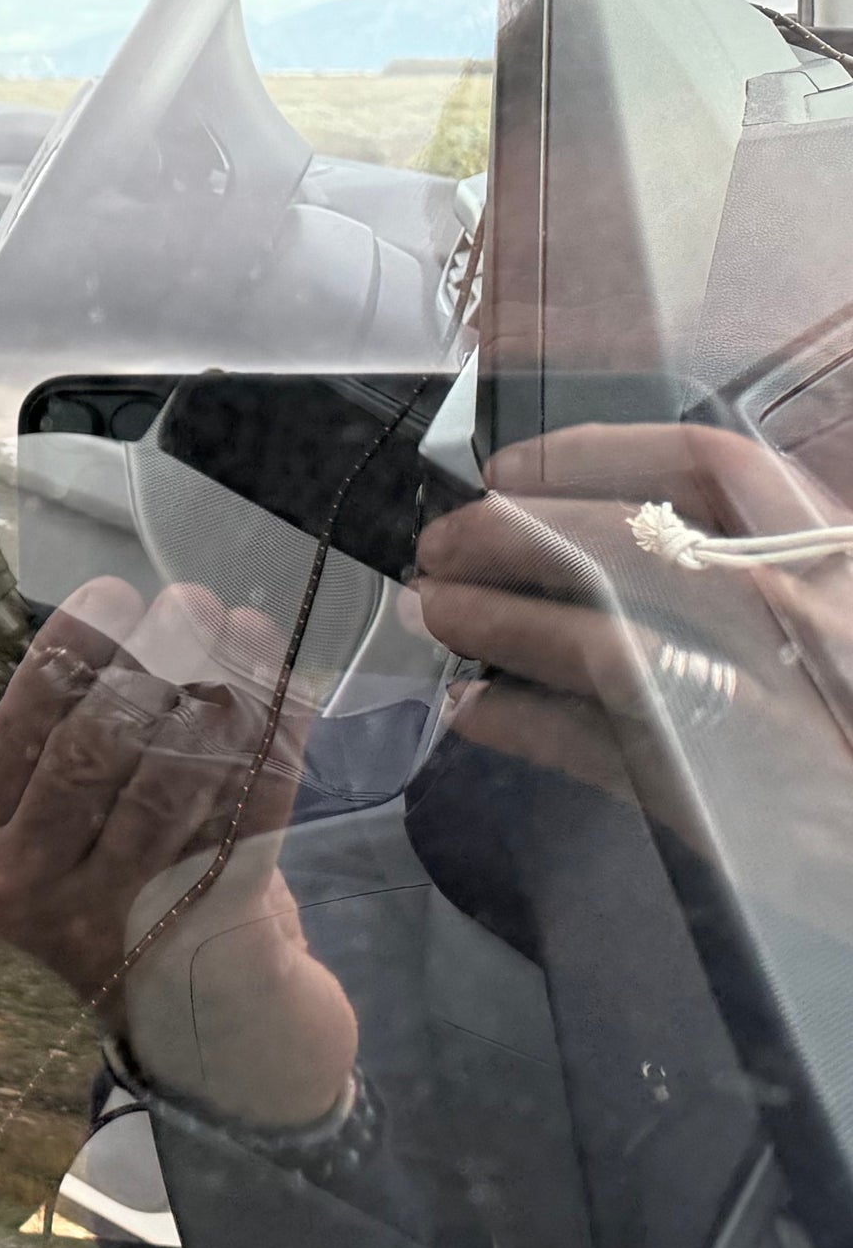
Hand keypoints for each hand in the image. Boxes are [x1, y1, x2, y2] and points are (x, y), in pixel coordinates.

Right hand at [0, 578, 357, 1122]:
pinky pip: (242, 824)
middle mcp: (24, 886)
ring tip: (244, 638)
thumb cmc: (128, 894)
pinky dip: (271, 753)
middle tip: (195, 603)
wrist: (203, 1027)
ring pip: (166, 783)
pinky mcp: (191, 941)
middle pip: (92, 747)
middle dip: (150, 658)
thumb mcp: (68, 829)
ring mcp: (105, 921)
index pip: (22, 724)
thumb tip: (136, 619)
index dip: (71, 649)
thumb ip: (76, 742)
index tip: (116, 591)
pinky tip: (289, 696)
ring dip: (216, 695)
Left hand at [408, 422, 850, 832]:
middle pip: (625, 544)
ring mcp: (764, 707)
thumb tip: (617, 526)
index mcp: (833, 554)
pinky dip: (521, 725)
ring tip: (434, 612)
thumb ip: (759, 561)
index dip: (591, 454)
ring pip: (599, 643)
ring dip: (495, 621)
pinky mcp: (725, 793)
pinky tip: (474, 712)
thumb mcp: (842, 610)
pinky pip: (595, 748)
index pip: (706, 464)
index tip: (510, 468)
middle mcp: (800, 616)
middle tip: (441, 544)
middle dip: (509, 535)